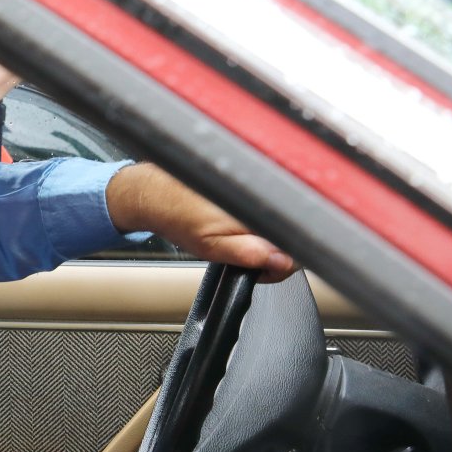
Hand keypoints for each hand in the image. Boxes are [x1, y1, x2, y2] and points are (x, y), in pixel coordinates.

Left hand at [105, 163, 295, 282]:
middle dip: (275, 251)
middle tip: (246, 255)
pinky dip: (262, 221)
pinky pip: (271, 210)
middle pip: (292, 234)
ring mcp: (261, 186)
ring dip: (268, 236)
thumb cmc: (178, 217)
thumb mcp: (211, 246)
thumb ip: (249, 254)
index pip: (294, 245)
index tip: (262, 269)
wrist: (157, 192)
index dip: (281, 265)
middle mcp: (264, 192)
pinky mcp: (256, 181)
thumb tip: (283, 261)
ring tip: (239, 237)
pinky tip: (241, 222)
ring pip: (283, 224)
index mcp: (258, 209)